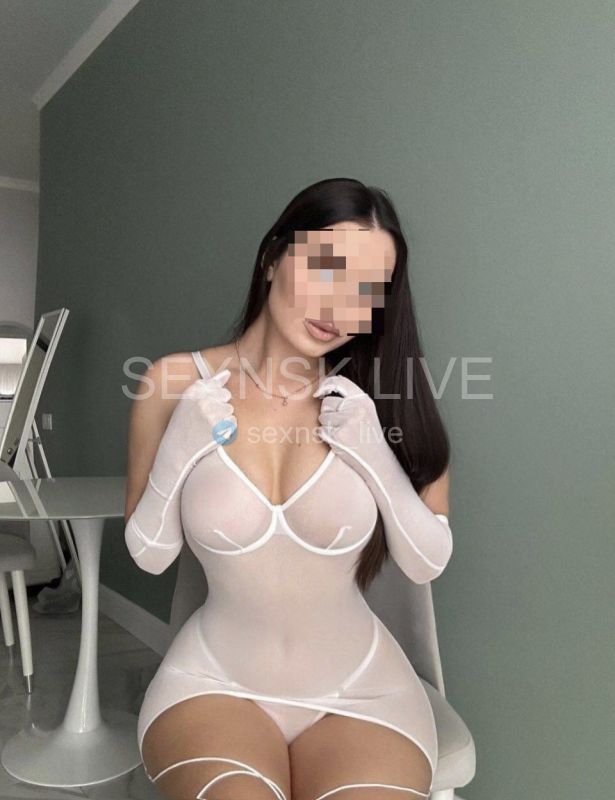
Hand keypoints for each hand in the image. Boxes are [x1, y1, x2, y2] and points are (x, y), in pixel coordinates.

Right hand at [151, 368, 235, 496]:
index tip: (205, 407)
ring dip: (223, 419)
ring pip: (230, 409)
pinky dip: (226, 430)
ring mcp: (212, 413)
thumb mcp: (188, 404)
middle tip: (204, 420)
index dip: (213, 395)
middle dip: (219, 406)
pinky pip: (233, 423)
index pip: (215, 383)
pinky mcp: (220, 427)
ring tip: (206, 429)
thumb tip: (227, 373)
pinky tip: (212, 436)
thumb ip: (206, 386)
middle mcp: (201, 400)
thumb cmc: (182, 429)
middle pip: (225, 395)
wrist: (176, 455)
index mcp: (191, 392)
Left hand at [313, 375, 385, 468]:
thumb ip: (351, 400)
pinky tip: (339, 442)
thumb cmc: (369, 438)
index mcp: (364, 401)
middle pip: (327, 402)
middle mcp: (357, 409)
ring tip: (342, 434)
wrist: (377, 462)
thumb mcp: (367, 413)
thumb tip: (328, 388)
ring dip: (327, 426)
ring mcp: (347, 422)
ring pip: (322, 417)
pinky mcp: (338, 436)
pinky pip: (321, 431)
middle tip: (340, 425)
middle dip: (328, 413)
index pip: (341, 382)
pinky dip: (326, 436)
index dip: (326, 385)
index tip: (318, 392)